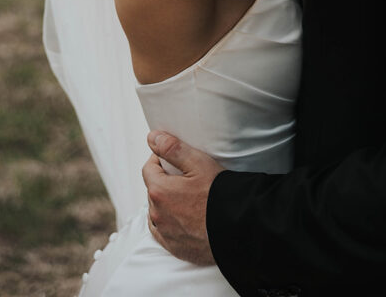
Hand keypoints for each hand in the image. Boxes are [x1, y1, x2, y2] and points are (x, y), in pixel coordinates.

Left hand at [142, 131, 224, 264]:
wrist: (236, 226)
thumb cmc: (218, 194)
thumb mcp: (197, 163)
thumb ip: (172, 148)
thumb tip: (152, 138)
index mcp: (159, 191)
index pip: (148, 168)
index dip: (160, 159)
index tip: (174, 158)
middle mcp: (156, 214)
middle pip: (153, 190)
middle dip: (165, 181)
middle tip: (185, 177)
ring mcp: (164, 233)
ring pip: (157, 211)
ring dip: (166, 202)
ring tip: (186, 197)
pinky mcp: (174, 247)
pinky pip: (163, 231)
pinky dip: (169, 222)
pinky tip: (184, 217)